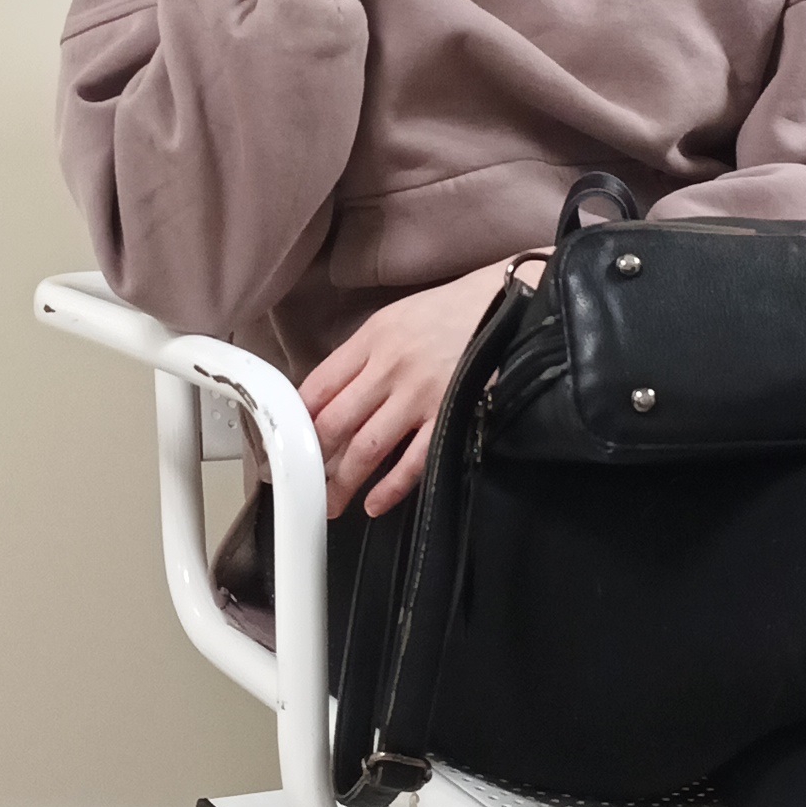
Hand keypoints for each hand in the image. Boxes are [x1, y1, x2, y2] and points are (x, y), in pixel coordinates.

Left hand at [300, 262, 515, 518]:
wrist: (520, 302)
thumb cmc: (460, 310)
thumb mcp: (402, 318)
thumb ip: (366, 354)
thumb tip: (332, 397)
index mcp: (374, 337)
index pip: (318, 385)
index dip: (296, 420)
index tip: (285, 443)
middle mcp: (391, 366)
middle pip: (335, 422)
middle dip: (312, 459)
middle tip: (301, 484)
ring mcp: (421, 394)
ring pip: (366, 447)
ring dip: (343, 481)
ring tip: (330, 504)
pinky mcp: (453, 415)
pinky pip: (414, 461)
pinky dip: (391, 487)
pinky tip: (376, 503)